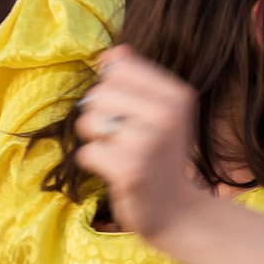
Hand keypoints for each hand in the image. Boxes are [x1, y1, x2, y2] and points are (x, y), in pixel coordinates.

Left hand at [74, 45, 202, 239]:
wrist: (178, 211)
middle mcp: (167, 114)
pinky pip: (85, 152)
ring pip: (88, 122)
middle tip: (123, 139)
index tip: (131, 114)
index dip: (113, 90)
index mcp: (178, 94)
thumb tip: (112, 53)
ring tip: (120, 154)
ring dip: (95, 140)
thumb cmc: (162, 157)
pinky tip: (116, 171)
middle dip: (99, 117)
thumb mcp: (163, 112)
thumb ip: (138, 80)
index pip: (117, 67)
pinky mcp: (129, 169)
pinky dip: (93, 164)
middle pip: (98, 93)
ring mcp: (149, 142)